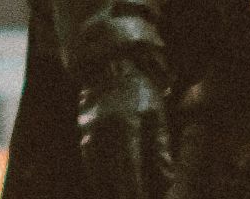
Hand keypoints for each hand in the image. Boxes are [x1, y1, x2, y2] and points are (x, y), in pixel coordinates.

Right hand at [77, 57, 172, 198]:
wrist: (111, 64)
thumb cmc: (140, 90)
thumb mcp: (157, 116)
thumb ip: (160, 150)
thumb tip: (166, 181)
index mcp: (125, 130)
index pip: (129, 174)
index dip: (136, 194)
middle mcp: (103, 136)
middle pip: (111, 179)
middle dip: (122, 193)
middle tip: (136, 197)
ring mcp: (89, 135)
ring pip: (97, 174)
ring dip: (110, 188)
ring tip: (126, 193)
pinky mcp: (83, 134)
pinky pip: (90, 164)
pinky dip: (100, 177)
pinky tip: (111, 184)